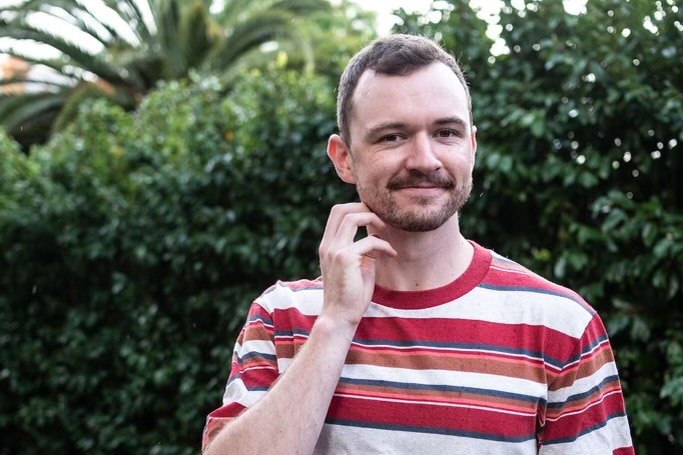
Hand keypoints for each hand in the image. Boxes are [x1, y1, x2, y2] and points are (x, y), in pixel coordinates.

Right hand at [318, 203, 396, 326]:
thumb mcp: (356, 266)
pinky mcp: (345, 259)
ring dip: (373, 219)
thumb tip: (375, 237)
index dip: (356, 208)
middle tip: (381, 219)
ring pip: (352, 218)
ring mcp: (334, 250)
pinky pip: (369, 241)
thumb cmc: (350, 295)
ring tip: (387, 230)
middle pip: (341, 209)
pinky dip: (384, 244)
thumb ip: (361, 250)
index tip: (374, 217)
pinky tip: (392, 253)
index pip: (336, 213)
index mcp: (327, 246)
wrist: (341, 317)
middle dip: (363, 207)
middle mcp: (328, 245)